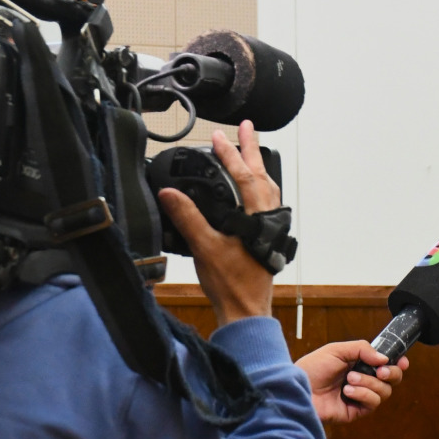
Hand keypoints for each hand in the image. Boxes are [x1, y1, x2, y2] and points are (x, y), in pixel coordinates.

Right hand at [157, 120, 279, 328]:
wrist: (246, 311)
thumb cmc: (231, 284)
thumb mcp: (204, 247)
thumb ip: (187, 217)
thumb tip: (169, 194)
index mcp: (256, 218)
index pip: (244, 176)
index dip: (230, 155)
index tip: (219, 136)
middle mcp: (267, 219)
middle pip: (262, 175)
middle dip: (252, 150)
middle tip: (247, 127)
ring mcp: (269, 228)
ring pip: (267, 189)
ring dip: (257, 167)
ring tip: (250, 151)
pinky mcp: (265, 238)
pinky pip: (266, 203)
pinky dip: (258, 188)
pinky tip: (249, 191)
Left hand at [295, 341, 408, 422]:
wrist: (296, 388)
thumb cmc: (312, 368)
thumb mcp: (337, 350)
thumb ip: (362, 349)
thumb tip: (384, 358)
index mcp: (359, 364)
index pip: (386, 364)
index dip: (397, 363)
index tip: (402, 360)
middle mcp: (362, 381)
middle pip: (392, 380)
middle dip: (391, 374)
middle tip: (381, 371)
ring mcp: (359, 398)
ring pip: (384, 392)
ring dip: (370, 384)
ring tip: (349, 380)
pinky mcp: (355, 412)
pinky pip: (372, 404)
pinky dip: (363, 395)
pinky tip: (348, 392)